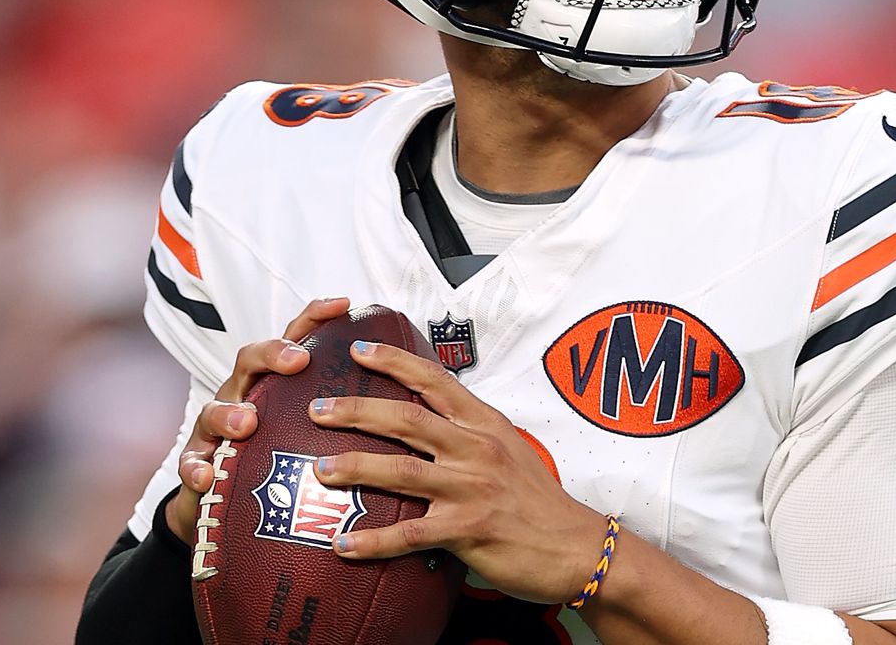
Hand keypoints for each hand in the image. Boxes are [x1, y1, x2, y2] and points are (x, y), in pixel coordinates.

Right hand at [164, 296, 352, 544]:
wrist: (224, 505)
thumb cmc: (279, 459)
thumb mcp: (311, 432)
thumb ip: (344, 413)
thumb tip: (404, 400)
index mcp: (275, 384)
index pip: (294, 340)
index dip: (314, 319)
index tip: (343, 305)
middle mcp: (243, 396)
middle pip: (250, 360)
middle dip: (272, 354)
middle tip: (297, 362)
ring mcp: (215, 429)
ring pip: (212, 408)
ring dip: (228, 412)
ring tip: (245, 424)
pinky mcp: (197, 463)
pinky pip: (192, 463)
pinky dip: (197, 467)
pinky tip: (207, 475)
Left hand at [308, 340, 605, 605]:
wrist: (576, 546)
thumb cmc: (540, 501)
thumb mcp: (510, 449)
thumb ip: (470, 432)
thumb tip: (429, 421)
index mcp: (485, 424)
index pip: (435, 380)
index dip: (394, 361)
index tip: (359, 349)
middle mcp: (476, 449)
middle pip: (406, 418)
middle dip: (356, 410)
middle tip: (318, 408)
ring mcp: (471, 488)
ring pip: (401, 470)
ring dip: (355, 467)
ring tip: (321, 469)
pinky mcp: (467, 529)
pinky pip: (409, 533)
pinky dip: (372, 541)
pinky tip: (343, 545)